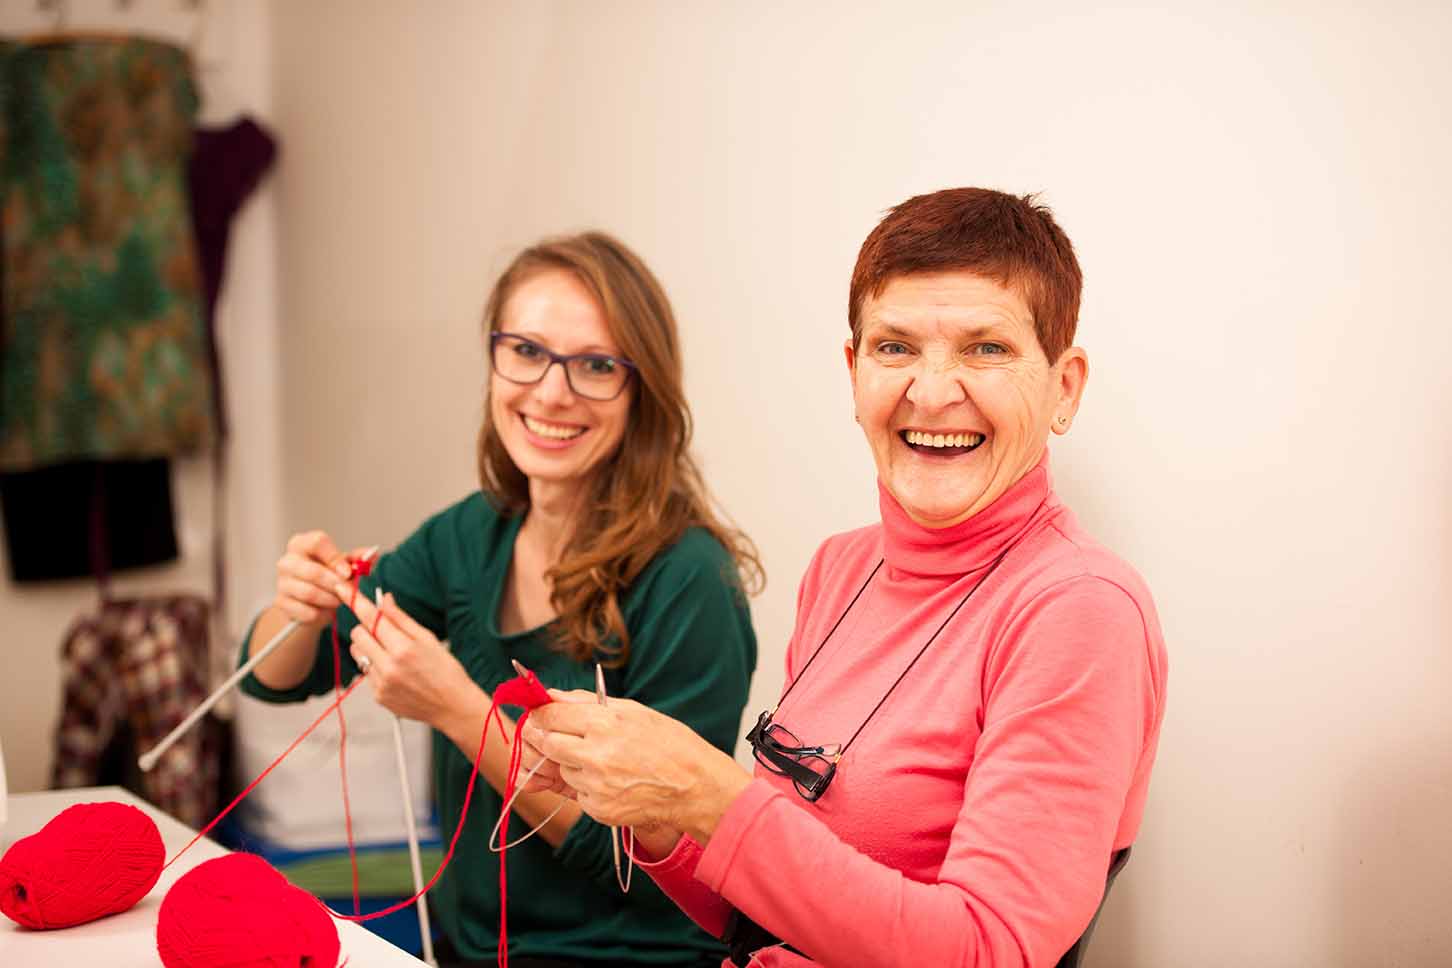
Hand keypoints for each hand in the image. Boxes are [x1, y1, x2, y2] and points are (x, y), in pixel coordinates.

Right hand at [273, 531, 367, 626]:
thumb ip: (358, 560)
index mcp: (302, 544)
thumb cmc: (327, 577)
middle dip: (335, 584)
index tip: (348, 572)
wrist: (309, 602)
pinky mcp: (281, 603)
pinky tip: (324, 610)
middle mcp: (287, 561)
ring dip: (330, 599)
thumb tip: (373, 554)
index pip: (317, 542)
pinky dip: (320, 613)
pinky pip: (306, 611)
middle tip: (347, 590)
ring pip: (310, 593)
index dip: (335, 558)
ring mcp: (281, 582)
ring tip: (338, 600)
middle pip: (313, 572)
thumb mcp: (343, 565)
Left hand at [344, 588, 479, 730]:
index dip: (354, 601)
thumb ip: (401, 618)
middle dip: (367, 627)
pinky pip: (365, 672)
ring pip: (356, 653)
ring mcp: (381, 683)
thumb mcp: (428, 638)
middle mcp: (389, 666)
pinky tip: (396, 672)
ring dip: (367, 646)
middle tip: (384, 631)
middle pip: (357, 634)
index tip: (341, 589)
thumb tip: (384, 599)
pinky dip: (375, 667)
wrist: (452, 707)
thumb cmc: (446, 670)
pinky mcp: (378, 696)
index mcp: (404, 648)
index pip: (372, 618)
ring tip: (390, 653)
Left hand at [523, 690, 751, 840]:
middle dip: (550, 738)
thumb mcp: (633, 711)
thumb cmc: (670, 743)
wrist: (696, 788)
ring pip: (563, 769)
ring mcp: (595, 786)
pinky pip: (578, 793)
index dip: (541, 714)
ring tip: (606, 760)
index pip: (549, 716)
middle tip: (566, 737)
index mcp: (603, 724)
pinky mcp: (598, 810)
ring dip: (572, 764)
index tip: (542, 714)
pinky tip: (614, 780)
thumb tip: (552, 695)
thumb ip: (586, 702)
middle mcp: (595, 756)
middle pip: (546, 744)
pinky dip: (588, 786)